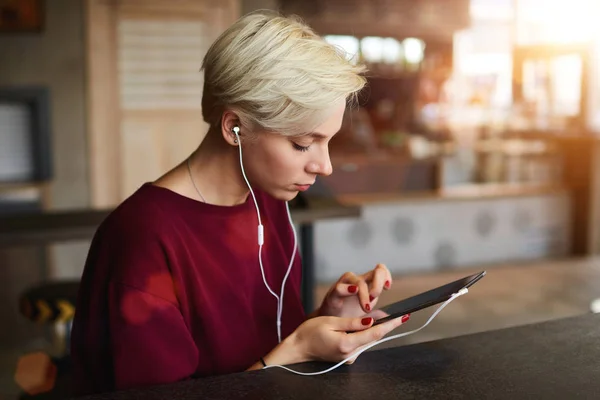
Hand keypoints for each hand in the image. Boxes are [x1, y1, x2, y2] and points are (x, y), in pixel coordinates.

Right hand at [285, 314, 406, 364]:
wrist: (298, 348)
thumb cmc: (309, 333)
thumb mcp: (331, 322)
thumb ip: (353, 323)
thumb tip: (371, 320)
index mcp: (347, 344)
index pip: (374, 333)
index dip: (390, 325)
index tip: (403, 318)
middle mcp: (350, 354)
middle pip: (372, 338)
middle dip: (384, 326)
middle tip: (398, 316)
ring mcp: (348, 357)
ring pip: (366, 341)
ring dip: (373, 330)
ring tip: (383, 319)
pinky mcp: (346, 357)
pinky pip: (359, 344)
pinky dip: (363, 335)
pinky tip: (362, 328)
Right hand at [317, 263, 392, 317]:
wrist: (329, 325)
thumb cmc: (348, 315)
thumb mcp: (367, 314)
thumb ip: (379, 313)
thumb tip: (392, 318)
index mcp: (368, 285)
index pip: (380, 271)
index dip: (386, 275)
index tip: (388, 287)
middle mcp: (358, 282)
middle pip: (373, 272)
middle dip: (378, 283)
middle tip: (376, 296)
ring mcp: (345, 286)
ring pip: (358, 281)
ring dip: (365, 293)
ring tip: (366, 307)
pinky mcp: (333, 294)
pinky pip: (340, 287)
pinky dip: (348, 289)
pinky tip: (354, 292)